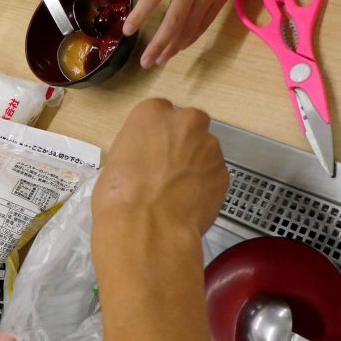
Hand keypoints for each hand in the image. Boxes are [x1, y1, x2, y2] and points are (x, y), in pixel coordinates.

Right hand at [93, 99, 227, 240]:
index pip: (159, 112)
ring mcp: (209, 147)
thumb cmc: (119, 195)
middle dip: (182, 143)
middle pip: (189, 126)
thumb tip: (147, 165)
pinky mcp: (224, 174)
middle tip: (168, 169)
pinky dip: (205, 187)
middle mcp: (186, 122)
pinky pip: (214, 176)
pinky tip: (190, 205)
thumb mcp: (116, 162)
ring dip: (196, 165)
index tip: (151, 151)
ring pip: (205, 151)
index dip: (156, 134)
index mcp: (152, 113)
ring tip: (178, 194)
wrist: (149, 229)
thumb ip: (139, 152)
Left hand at [124, 0, 254, 67]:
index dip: (140, 15)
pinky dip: (191, 37)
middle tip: (145, 63)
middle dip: (158, 44)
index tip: (128, 31)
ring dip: (173, 47)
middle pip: (173, 21)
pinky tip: (180, 47)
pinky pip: (203, 24)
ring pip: (189, 28)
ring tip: (159, 61)